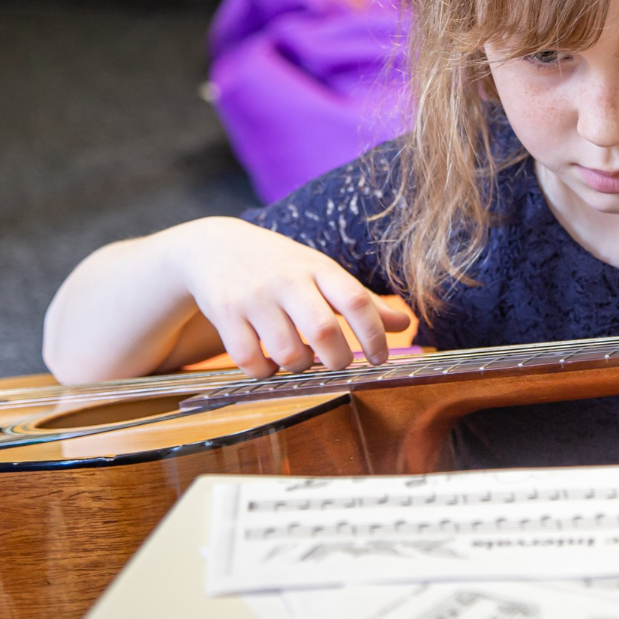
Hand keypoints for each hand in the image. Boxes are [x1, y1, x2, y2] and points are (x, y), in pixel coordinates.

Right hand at [169, 217, 409, 378]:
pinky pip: (251, 361)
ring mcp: (254, 297)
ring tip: (302, 357)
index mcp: (318, 268)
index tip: (380, 358)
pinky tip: (271, 361)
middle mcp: (287, 280)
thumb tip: (404, 323)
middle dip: (339, 360)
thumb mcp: (322, 273)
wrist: (214, 247)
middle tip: (340, 363)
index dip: (374, 335)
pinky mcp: (225, 315)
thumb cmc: (282, 266)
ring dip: (301, 366)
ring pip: (288, 353)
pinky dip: (266, 372)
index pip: (355, 301)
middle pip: (323, 332)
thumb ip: (361, 300)